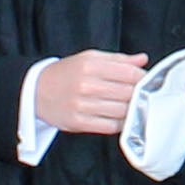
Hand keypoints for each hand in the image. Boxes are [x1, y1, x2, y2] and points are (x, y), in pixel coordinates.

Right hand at [31, 48, 148, 136]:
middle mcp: (86, 85)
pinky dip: (120, 124)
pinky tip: (121, 118)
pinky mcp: (78, 122)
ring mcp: (82, 105)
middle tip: (144, 96)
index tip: (149, 82)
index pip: (129, 73)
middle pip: (127, 93)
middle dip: (140, 95)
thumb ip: (118, 59)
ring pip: (121, 111)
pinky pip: (109, 126)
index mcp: (90, 65)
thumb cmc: (66, 74)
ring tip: (134, 107)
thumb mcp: (89, 58)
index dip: (144, 79)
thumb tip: (142, 60)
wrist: (35, 91)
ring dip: (132, 111)